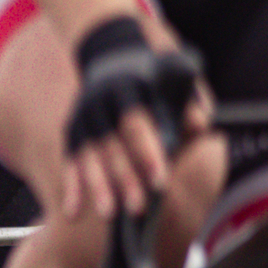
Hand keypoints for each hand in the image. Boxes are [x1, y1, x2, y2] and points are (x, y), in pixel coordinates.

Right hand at [61, 18, 205, 223]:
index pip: (136, 125)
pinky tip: (72, 213)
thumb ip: (189, 103)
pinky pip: (70, 163)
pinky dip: (71, 188)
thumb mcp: (176, 78)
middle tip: (138, 208)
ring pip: (88, 157)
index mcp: (128, 89)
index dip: (147, 154)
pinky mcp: (72, 134)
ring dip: (97, 187)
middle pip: (112, 146)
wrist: (113, 53)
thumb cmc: (155, 76)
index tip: (160, 182)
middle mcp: (100, 104)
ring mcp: (84, 120)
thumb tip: (198, 126)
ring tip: (108, 214)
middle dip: (125, 178)